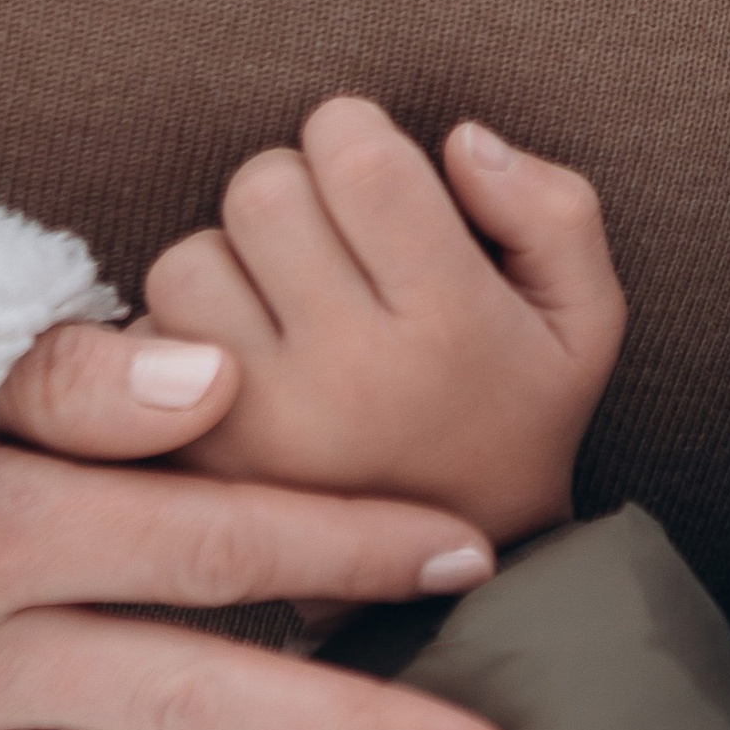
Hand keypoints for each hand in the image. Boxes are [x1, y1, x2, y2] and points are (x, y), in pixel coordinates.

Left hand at [143, 98, 625, 540]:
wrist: (456, 596)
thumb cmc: (520, 419)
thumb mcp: (584, 319)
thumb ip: (553, 209)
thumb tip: (462, 138)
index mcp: (447, 319)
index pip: (356, 155)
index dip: (356, 133)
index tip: (374, 171)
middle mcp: (346, 369)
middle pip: (261, 189)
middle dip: (295, 189)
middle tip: (333, 240)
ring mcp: (258, 420)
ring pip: (190, 258)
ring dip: (230, 260)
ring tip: (286, 302)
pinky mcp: (193, 459)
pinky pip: (145, 339)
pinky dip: (182, 332)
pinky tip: (241, 356)